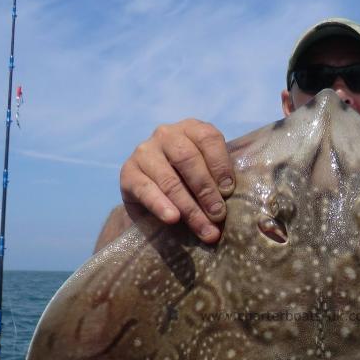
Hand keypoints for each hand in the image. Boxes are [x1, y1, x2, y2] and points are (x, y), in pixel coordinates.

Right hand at [120, 119, 234, 242]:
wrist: (156, 201)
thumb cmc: (190, 187)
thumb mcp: (208, 178)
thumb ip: (219, 183)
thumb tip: (231, 204)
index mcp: (191, 129)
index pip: (208, 138)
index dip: (220, 164)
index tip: (229, 191)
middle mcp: (166, 135)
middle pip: (188, 158)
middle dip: (206, 190)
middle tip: (218, 215)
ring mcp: (144, 152)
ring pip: (169, 179)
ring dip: (189, 208)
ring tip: (204, 229)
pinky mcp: (128, 173)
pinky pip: (146, 189)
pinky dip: (161, 205)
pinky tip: (172, 219)